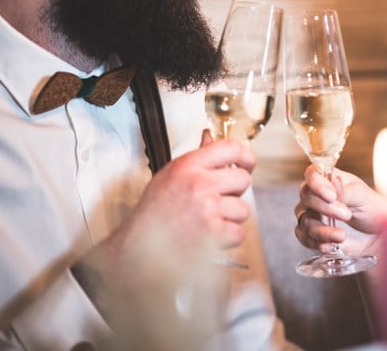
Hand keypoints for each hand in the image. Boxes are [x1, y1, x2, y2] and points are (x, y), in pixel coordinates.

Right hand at [78, 130, 255, 286]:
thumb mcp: (170, 176)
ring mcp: (206, 208)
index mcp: (187, 166)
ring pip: (243, 209)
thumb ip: (196, 159)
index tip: (247, 164)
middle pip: (243, 180)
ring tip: (208, 222)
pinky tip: (210, 237)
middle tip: (218, 201)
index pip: (231, 148)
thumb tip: (211, 137)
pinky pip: (238, 233)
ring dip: (230, 218)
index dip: (246, 156)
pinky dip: (228, 239)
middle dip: (235, 193)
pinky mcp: (212, 233)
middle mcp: (198, 183)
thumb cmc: (154, 214)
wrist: (138, 248)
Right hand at [294, 164, 382, 253]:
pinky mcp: (313, 234)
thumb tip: (333, 180)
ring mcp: (313, 214)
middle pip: (306, 196)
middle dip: (325, 208)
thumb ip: (347, 190)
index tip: (332, 196)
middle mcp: (317, 195)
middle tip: (346, 215)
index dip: (317, 184)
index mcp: (330, 180)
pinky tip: (328, 246)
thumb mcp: (364, 197)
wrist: (377, 233)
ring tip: (341, 236)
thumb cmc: (372, 208)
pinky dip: (315, 243)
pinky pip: (304, 237)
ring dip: (321, 230)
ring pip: (304, 220)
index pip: (312, 173)